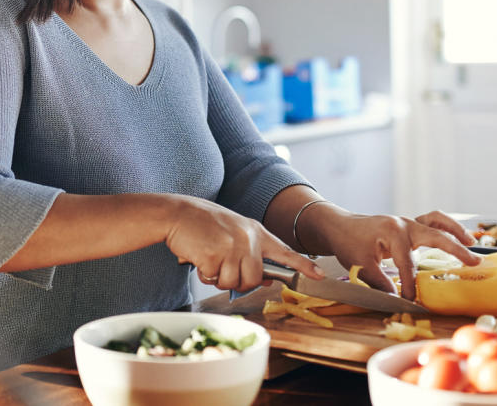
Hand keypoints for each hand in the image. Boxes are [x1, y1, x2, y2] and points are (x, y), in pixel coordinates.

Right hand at [164, 195, 322, 292]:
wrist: (177, 213)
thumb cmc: (203, 224)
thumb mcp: (233, 232)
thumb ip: (251, 252)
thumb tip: (267, 279)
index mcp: (255, 231)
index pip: (285, 251)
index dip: (303, 266)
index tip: (319, 275)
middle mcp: (248, 239)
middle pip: (255, 278)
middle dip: (238, 281)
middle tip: (222, 267)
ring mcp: (232, 247)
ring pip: (235, 282)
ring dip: (219, 278)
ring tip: (209, 259)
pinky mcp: (215, 256)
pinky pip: (214, 280)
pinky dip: (204, 274)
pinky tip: (199, 258)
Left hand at [313, 208, 478, 300]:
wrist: (339, 226)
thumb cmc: (348, 243)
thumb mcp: (359, 265)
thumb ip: (379, 282)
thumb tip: (396, 299)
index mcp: (392, 232)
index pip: (407, 263)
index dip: (411, 284)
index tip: (412, 301)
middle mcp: (404, 224)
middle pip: (435, 236)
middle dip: (455, 250)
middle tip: (474, 263)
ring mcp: (407, 222)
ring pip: (437, 221)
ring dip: (455, 231)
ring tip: (472, 243)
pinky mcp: (408, 225)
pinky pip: (432, 222)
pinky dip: (446, 227)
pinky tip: (458, 237)